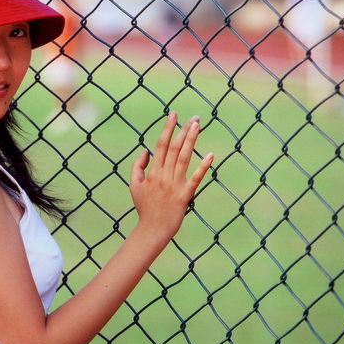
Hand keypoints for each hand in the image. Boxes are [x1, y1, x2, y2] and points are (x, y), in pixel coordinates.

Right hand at [129, 112, 212, 239]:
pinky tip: (210, 155)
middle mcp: (164, 175)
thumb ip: (137, 166)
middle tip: (193, 117)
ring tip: (197, 126)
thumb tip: (145, 151)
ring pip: (184, 158)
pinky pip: (195, 178)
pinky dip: (203, 167)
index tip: (173, 114)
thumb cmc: (144, 207)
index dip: (167, 128)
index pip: (160, 145)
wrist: (152, 229)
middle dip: (183, 130)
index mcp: (152, 172)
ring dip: (191, 140)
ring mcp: (175, 185)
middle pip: (174, 148)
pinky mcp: (185, 195)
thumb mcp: (133, 185)